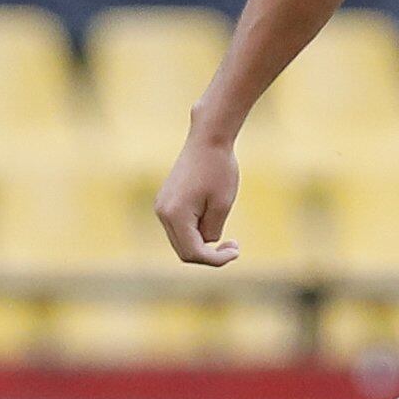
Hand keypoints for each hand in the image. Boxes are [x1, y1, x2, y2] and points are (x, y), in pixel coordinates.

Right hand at [154, 137, 241, 266]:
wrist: (207, 139)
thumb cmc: (218, 169)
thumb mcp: (222, 205)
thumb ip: (212, 231)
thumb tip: (205, 244)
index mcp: (175, 215)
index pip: (193, 253)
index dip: (216, 259)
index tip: (236, 251)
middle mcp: (162, 213)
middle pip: (184, 251)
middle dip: (209, 254)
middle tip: (233, 247)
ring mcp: (161, 207)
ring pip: (181, 240)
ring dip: (202, 243)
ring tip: (226, 235)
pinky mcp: (166, 201)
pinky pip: (179, 227)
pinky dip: (195, 231)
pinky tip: (213, 220)